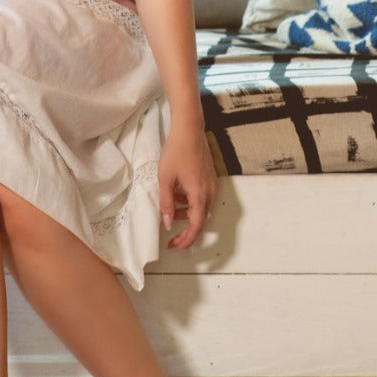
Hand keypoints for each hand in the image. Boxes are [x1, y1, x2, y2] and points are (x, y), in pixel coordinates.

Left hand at [158, 123, 216, 249]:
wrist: (189, 130)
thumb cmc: (176, 152)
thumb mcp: (165, 179)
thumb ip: (166, 203)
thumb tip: (168, 223)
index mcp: (199, 194)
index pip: (196, 226)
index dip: (186, 240)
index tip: (175, 246)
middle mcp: (210, 192)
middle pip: (201, 220)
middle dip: (187, 231)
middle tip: (172, 238)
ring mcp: (212, 185)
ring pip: (202, 209)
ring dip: (188, 215)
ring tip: (171, 210)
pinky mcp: (210, 178)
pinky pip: (203, 198)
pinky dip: (191, 203)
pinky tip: (179, 195)